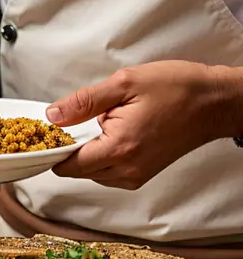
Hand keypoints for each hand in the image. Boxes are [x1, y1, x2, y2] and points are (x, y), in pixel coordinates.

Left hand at [47, 61, 241, 189]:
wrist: (215, 102)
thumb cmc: (177, 89)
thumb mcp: (124, 83)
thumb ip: (83, 102)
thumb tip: (53, 115)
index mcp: (119, 148)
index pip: (68, 166)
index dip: (51, 150)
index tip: (44, 134)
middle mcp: (127, 169)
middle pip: (77, 172)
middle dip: (67, 150)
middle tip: (69, 122)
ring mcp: (137, 175)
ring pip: (92, 173)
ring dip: (86, 153)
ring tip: (95, 124)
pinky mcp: (144, 173)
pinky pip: (109, 172)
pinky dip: (102, 156)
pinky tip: (109, 133)